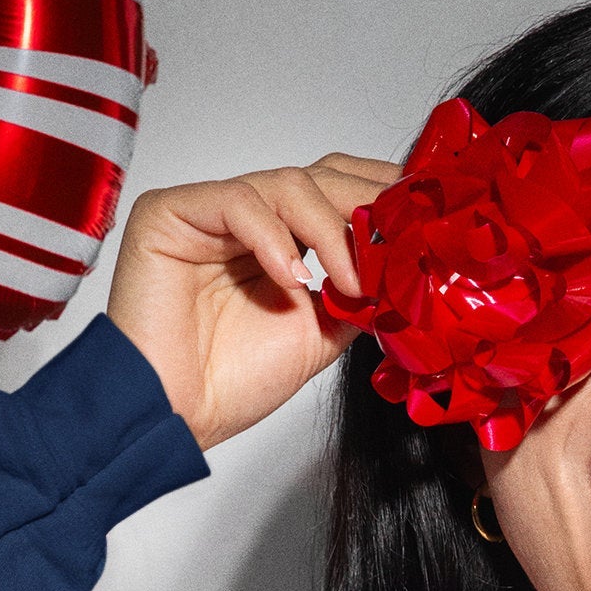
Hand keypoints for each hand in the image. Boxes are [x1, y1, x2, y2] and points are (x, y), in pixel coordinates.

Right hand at [105, 158, 399, 450]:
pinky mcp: (170, 212)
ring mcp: (210, 212)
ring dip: (328, 230)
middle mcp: (248, 219)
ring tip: (348, 281)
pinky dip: (273, 236)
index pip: (335, 191)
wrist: (177, 412)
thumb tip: (404, 270)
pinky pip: (237, 202)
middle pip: (318, 177)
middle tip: (399, 234)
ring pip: (286, 184)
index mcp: (282, 240)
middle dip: (365, 203)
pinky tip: (293, 277)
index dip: (378, 193)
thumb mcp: (322, 334)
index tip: (420, 210)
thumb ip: (356, 295)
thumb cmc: (232, 381)